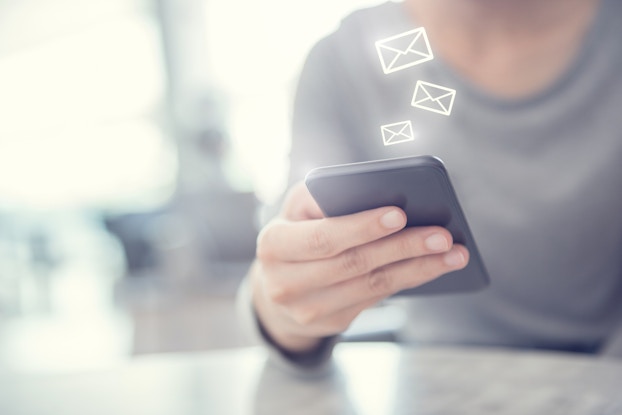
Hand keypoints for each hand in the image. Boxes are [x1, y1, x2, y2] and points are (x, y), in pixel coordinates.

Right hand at [250, 181, 468, 353]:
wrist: (277, 285)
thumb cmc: (296, 233)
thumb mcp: (297, 209)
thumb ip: (323, 195)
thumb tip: (373, 191)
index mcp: (274, 246)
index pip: (323, 237)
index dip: (362, 227)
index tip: (400, 213)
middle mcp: (285, 283)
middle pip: (354, 264)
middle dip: (402, 247)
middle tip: (442, 235)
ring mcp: (307, 310)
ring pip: (371, 286)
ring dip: (417, 268)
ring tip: (453, 253)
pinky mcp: (330, 323)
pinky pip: (375, 299)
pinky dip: (408, 280)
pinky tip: (434, 267)